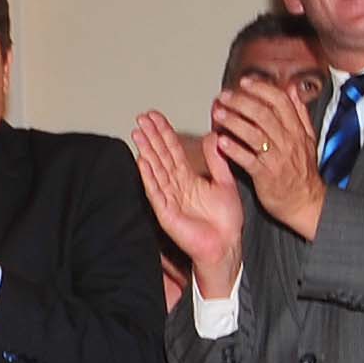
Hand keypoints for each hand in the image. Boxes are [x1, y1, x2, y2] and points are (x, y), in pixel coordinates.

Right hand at [131, 112, 247, 289]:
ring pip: (156, 170)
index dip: (164, 133)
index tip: (155, 117)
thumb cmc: (225, 222)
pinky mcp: (166, 213)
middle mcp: (175, 187)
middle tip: (142, 117)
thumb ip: (217, 161)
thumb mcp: (225, 183)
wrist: (226, 245)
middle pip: (160, 156)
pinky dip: (149, 176)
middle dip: (151, 136)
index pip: (172, 151)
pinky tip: (142, 161)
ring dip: (146, 151)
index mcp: (188, 179)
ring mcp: (168, 199)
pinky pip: (156, 192)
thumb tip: (214, 137)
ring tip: (137, 133)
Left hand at [209, 77, 323, 236]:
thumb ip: (299, 113)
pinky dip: (234, 149)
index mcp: (297, 130)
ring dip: (234, 121)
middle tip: (224, 96)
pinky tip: (220, 141)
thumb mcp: (307, 139)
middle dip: (242, 102)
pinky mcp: (265, 175)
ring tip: (218, 113)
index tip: (245, 82)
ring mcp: (276, 157)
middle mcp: (288, 140)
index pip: (280, 101)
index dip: (262, 89)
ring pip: (254, 133)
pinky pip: (248, 159)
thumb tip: (292, 90)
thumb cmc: (302, 172)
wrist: (305, 202)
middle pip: (264, 114)